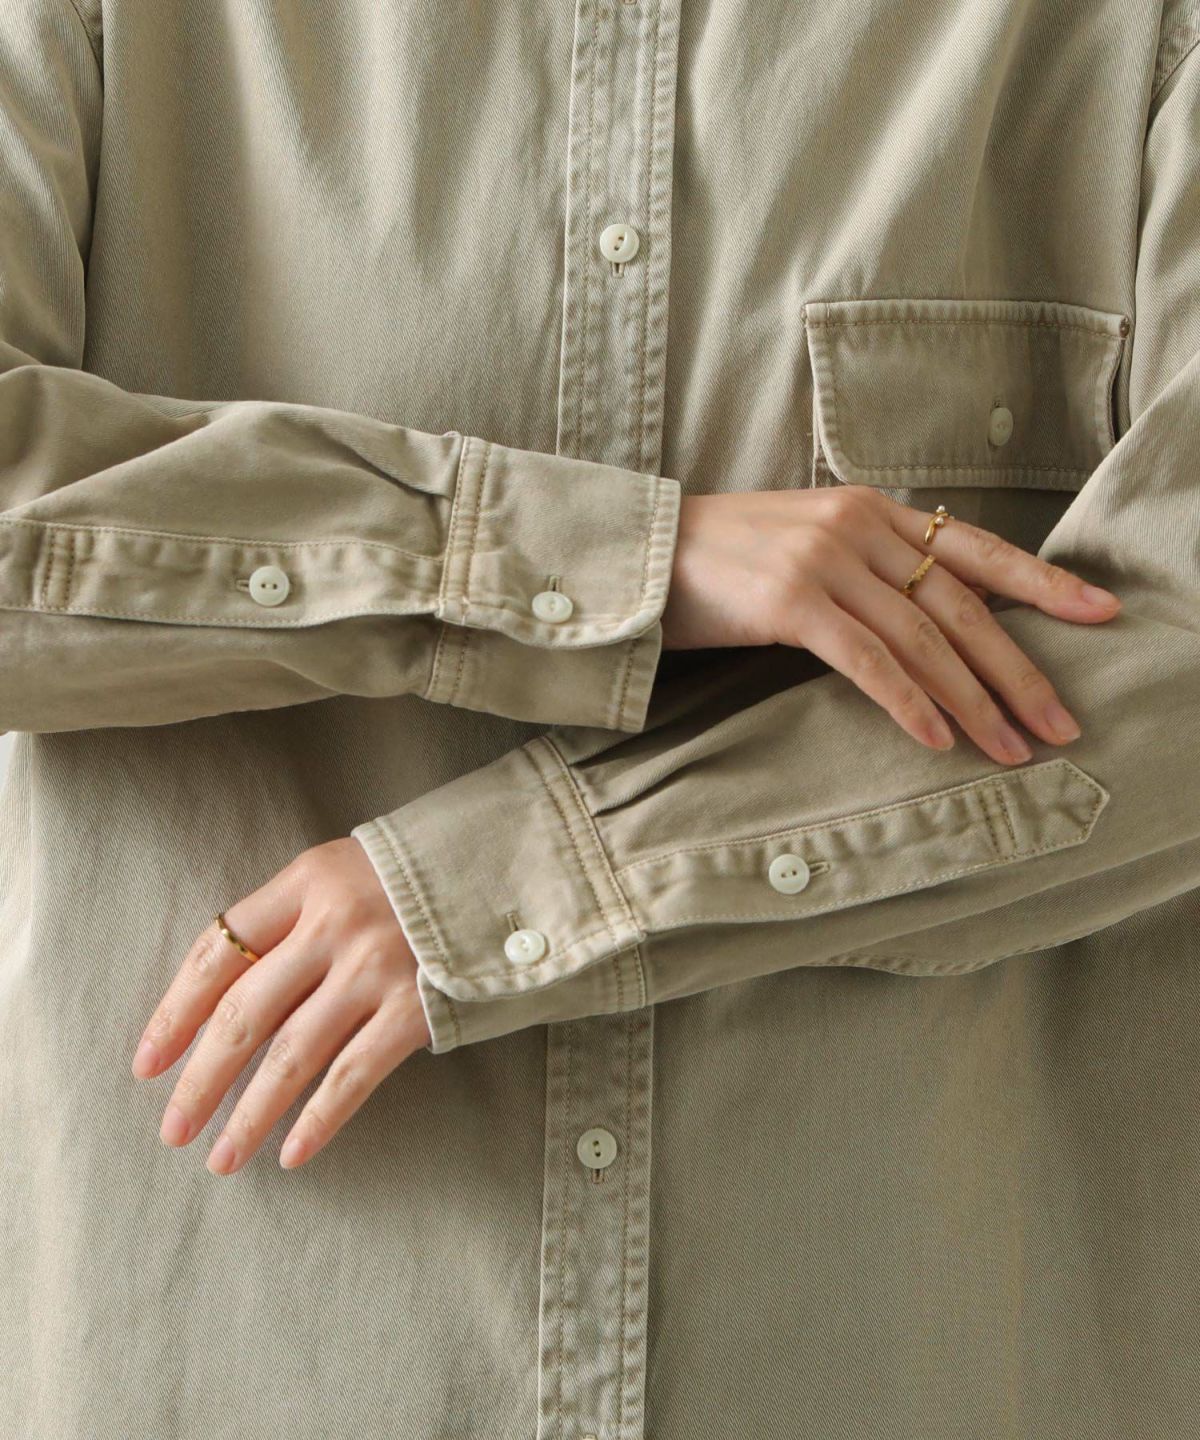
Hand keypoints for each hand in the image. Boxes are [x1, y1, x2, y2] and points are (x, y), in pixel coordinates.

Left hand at [130, 836, 430, 1174]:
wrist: (519, 866)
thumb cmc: (424, 873)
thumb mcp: (350, 869)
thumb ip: (297, 914)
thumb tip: (233, 992)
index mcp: (307, 881)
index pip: (217, 950)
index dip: (174, 1011)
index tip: (147, 1063)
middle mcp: (334, 924)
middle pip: (243, 1013)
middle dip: (200, 1079)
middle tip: (172, 1130)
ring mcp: (376, 968)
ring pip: (290, 1055)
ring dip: (248, 1114)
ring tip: (220, 1157)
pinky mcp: (417, 1007)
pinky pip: (353, 1075)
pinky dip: (318, 1119)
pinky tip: (291, 1153)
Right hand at [660, 487, 1121, 765]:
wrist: (641, 553)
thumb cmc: (724, 561)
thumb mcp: (808, 544)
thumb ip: (869, 567)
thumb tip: (932, 624)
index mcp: (872, 510)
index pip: (976, 549)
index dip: (1044, 582)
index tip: (1101, 614)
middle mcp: (858, 527)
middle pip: (963, 605)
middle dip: (1020, 670)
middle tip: (1062, 723)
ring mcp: (824, 561)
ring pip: (925, 639)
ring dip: (975, 701)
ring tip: (1012, 747)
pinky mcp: (789, 601)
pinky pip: (868, 660)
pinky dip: (908, 703)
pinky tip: (937, 740)